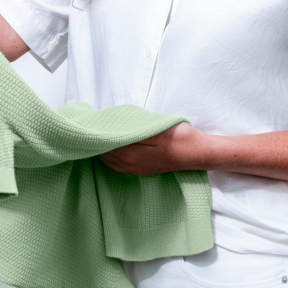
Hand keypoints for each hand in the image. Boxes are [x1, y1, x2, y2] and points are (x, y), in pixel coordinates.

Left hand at [99, 123, 213, 175]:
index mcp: (131, 155)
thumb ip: (133, 129)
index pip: (103, 142)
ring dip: (100, 145)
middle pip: (101, 152)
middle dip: (94, 138)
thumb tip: (112, 128)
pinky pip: (115, 162)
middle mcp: (128, 165)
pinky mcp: (138, 169)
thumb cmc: (181, 138)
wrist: (198, 153)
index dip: (95, 130)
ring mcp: (133, 169)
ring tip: (95, 130)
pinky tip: (108, 143)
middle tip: (88, 122)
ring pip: (106, 158)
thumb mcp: (158, 128)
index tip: (89, 118)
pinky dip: (108, 152)